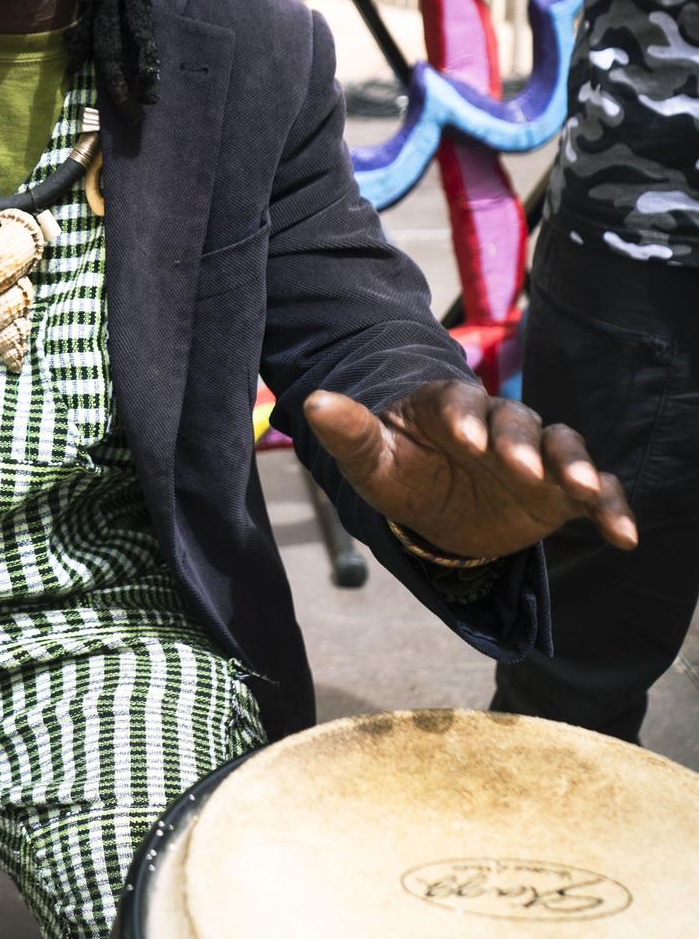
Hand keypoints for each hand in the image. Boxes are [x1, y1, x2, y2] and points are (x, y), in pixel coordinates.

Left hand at [304, 379, 637, 560]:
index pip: (461, 402)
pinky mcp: (560, 491)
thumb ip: (349, 433)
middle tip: (521, 469)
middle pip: (520, 420)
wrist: (437, 504)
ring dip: (575, 467)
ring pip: (564, 447)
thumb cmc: (402, 471)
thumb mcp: (372, 460)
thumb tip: (312, 402)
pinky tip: (625, 537)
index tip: (465, 438)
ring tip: (582, 492)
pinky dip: (612, 507)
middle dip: (522, 442)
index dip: (466, 415)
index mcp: (450, 410)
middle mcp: (499, 425)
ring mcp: (535, 455)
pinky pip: (594, 492)